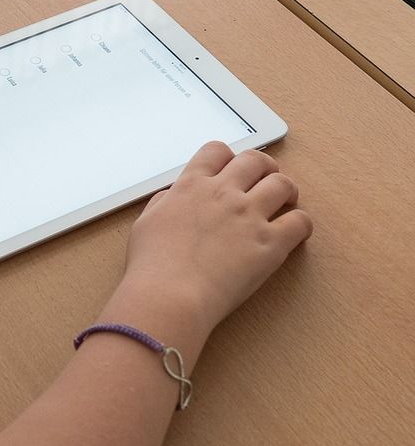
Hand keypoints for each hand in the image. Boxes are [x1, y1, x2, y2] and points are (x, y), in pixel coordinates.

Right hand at [121, 141, 312, 332]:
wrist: (169, 295)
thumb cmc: (152, 266)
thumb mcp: (146, 222)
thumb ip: (165, 203)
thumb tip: (175, 196)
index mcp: (192, 186)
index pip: (217, 151)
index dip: (227, 158)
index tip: (230, 170)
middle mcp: (223, 193)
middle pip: (255, 160)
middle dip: (263, 168)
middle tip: (264, 181)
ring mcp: (249, 216)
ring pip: (283, 184)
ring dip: (286, 191)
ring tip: (284, 203)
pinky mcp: (270, 243)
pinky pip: (300, 221)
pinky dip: (300, 224)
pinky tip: (292, 233)